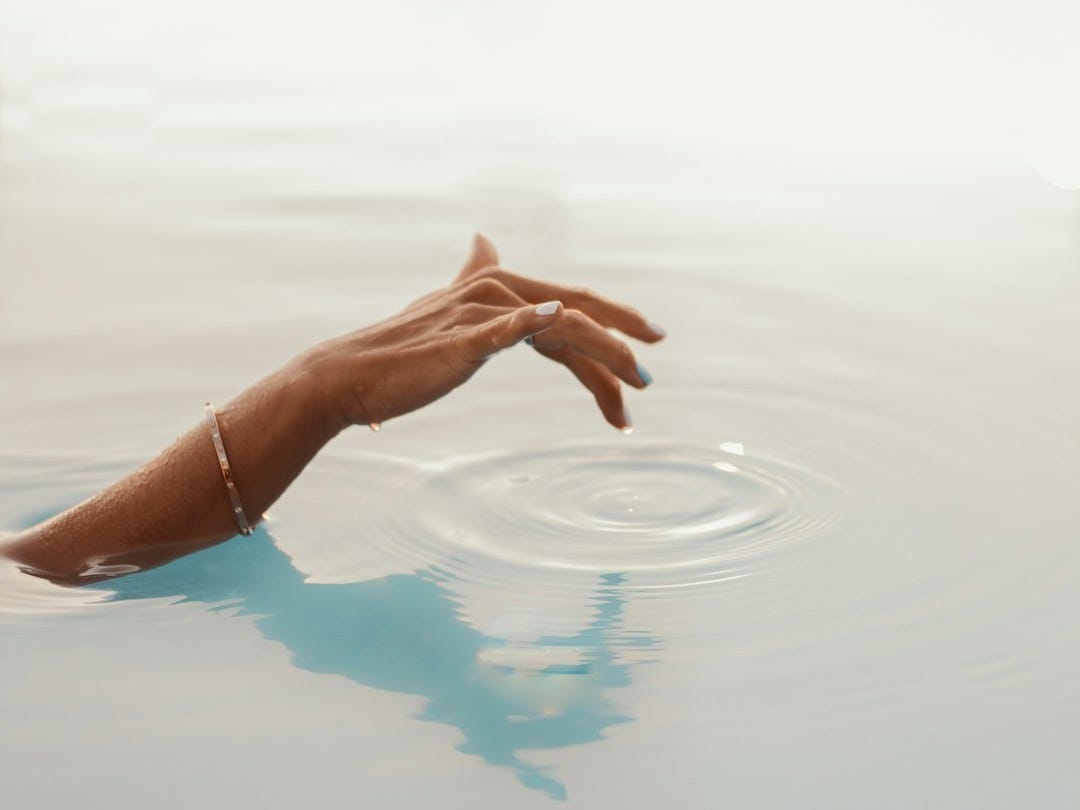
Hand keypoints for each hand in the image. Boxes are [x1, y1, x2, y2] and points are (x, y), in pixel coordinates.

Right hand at [303, 234, 665, 431]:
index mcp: (498, 287)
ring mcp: (479, 313)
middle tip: (652, 374)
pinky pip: (505, 327)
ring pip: (561, 327)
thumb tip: (483, 236)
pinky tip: (555, 317)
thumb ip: (471, 273)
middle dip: (622, 340)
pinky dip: (531, 320)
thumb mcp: (446, 305)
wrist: (350, 375)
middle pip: (576, 310)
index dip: (612, 323)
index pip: (568, 305)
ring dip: (604, 359)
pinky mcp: (462, 339)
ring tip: (634, 391)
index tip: (648, 346)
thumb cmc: (402, 351)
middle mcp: (495, 291)